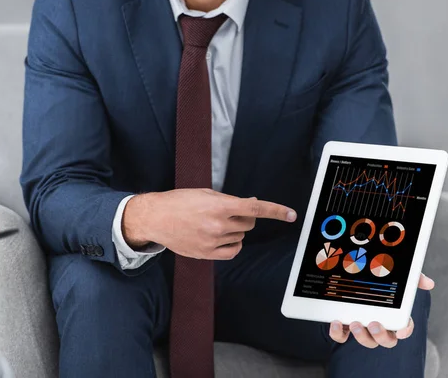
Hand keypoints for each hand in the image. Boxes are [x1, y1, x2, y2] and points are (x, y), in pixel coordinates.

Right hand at [122, 189, 296, 259]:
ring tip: (215, 223)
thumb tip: (252, 203)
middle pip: (249, 223)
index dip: (276, 211)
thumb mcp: (205, 193)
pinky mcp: (206, 253)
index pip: (255, 208)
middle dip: (245, 217)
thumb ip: (230, 200)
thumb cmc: (179, 202)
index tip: (292, 214)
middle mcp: (218, 224)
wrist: (156, 217)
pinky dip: (233, 244)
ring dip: (235, 229)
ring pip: (241, 236)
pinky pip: (233, 251)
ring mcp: (212, 241)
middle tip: (228, 212)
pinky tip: (223, 237)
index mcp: (219, 205)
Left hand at [329, 273, 434, 347]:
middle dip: (381, 336)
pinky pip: (342, 337)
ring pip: (367, 341)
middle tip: (373, 324)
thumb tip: (429, 283)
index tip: (401, 330)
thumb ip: (411, 277)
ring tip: (355, 323)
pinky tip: (336, 322)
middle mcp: (379, 323)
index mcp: (392, 314)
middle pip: (387, 340)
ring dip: (362, 337)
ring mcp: (362, 325)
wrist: (346, 273)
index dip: (405, 330)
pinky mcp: (344, 325)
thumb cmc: (377, 277)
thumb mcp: (394, 274)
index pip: (404, 327)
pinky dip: (338, 333)